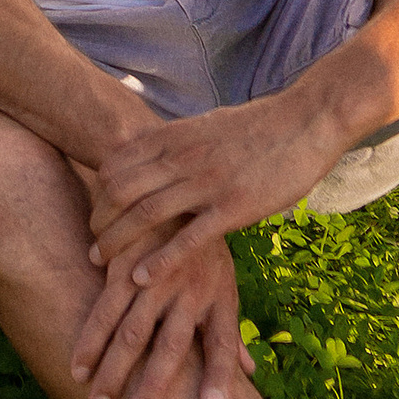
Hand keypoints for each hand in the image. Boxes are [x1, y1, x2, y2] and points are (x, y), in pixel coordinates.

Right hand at [67, 226, 255, 398]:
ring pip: (130, 326)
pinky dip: (91, 334)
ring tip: (95, 398)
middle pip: (171, 344)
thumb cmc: (202, 249)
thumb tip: (250, 375)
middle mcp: (189, 289)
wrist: (173, 186)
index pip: (224, 343)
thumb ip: (231, 334)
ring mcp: (156, 275)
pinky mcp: (125, 261)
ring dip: (111, 365)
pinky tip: (77, 362)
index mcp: (218, 297)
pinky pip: (104, 302)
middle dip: (154, 382)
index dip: (220, 374)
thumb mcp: (225, 286)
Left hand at [83, 97, 344, 299]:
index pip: (117, 164)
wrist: (307, 120)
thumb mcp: (208, 124)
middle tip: (92, 243)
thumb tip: (154, 150)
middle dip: (99, 220)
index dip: (98, 190)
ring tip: (101, 262)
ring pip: (146, 215)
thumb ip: (179, 140)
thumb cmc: (260, 125)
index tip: (95, 211)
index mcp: (175, 136)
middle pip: (121, 191)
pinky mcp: (233, 208)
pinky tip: (141, 278)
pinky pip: (187, 239)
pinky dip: (159, 260)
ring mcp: (207, 183)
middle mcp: (184, 158)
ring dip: (117, 242)